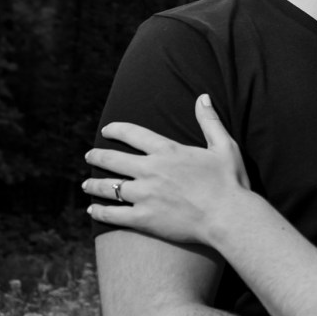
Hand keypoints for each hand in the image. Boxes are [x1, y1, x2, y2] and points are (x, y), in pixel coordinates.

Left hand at [84, 95, 250, 246]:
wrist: (229, 217)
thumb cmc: (230, 182)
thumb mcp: (224, 146)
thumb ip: (210, 121)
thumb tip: (203, 97)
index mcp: (168, 151)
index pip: (133, 134)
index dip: (116, 129)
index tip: (106, 130)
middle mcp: (151, 170)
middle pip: (113, 159)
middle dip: (97, 155)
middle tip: (89, 155)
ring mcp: (145, 195)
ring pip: (108, 187)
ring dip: (93, 184)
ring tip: (86, 184)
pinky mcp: (144, 219)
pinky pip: (113, 214)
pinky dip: (100, 211)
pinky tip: (92, 210)